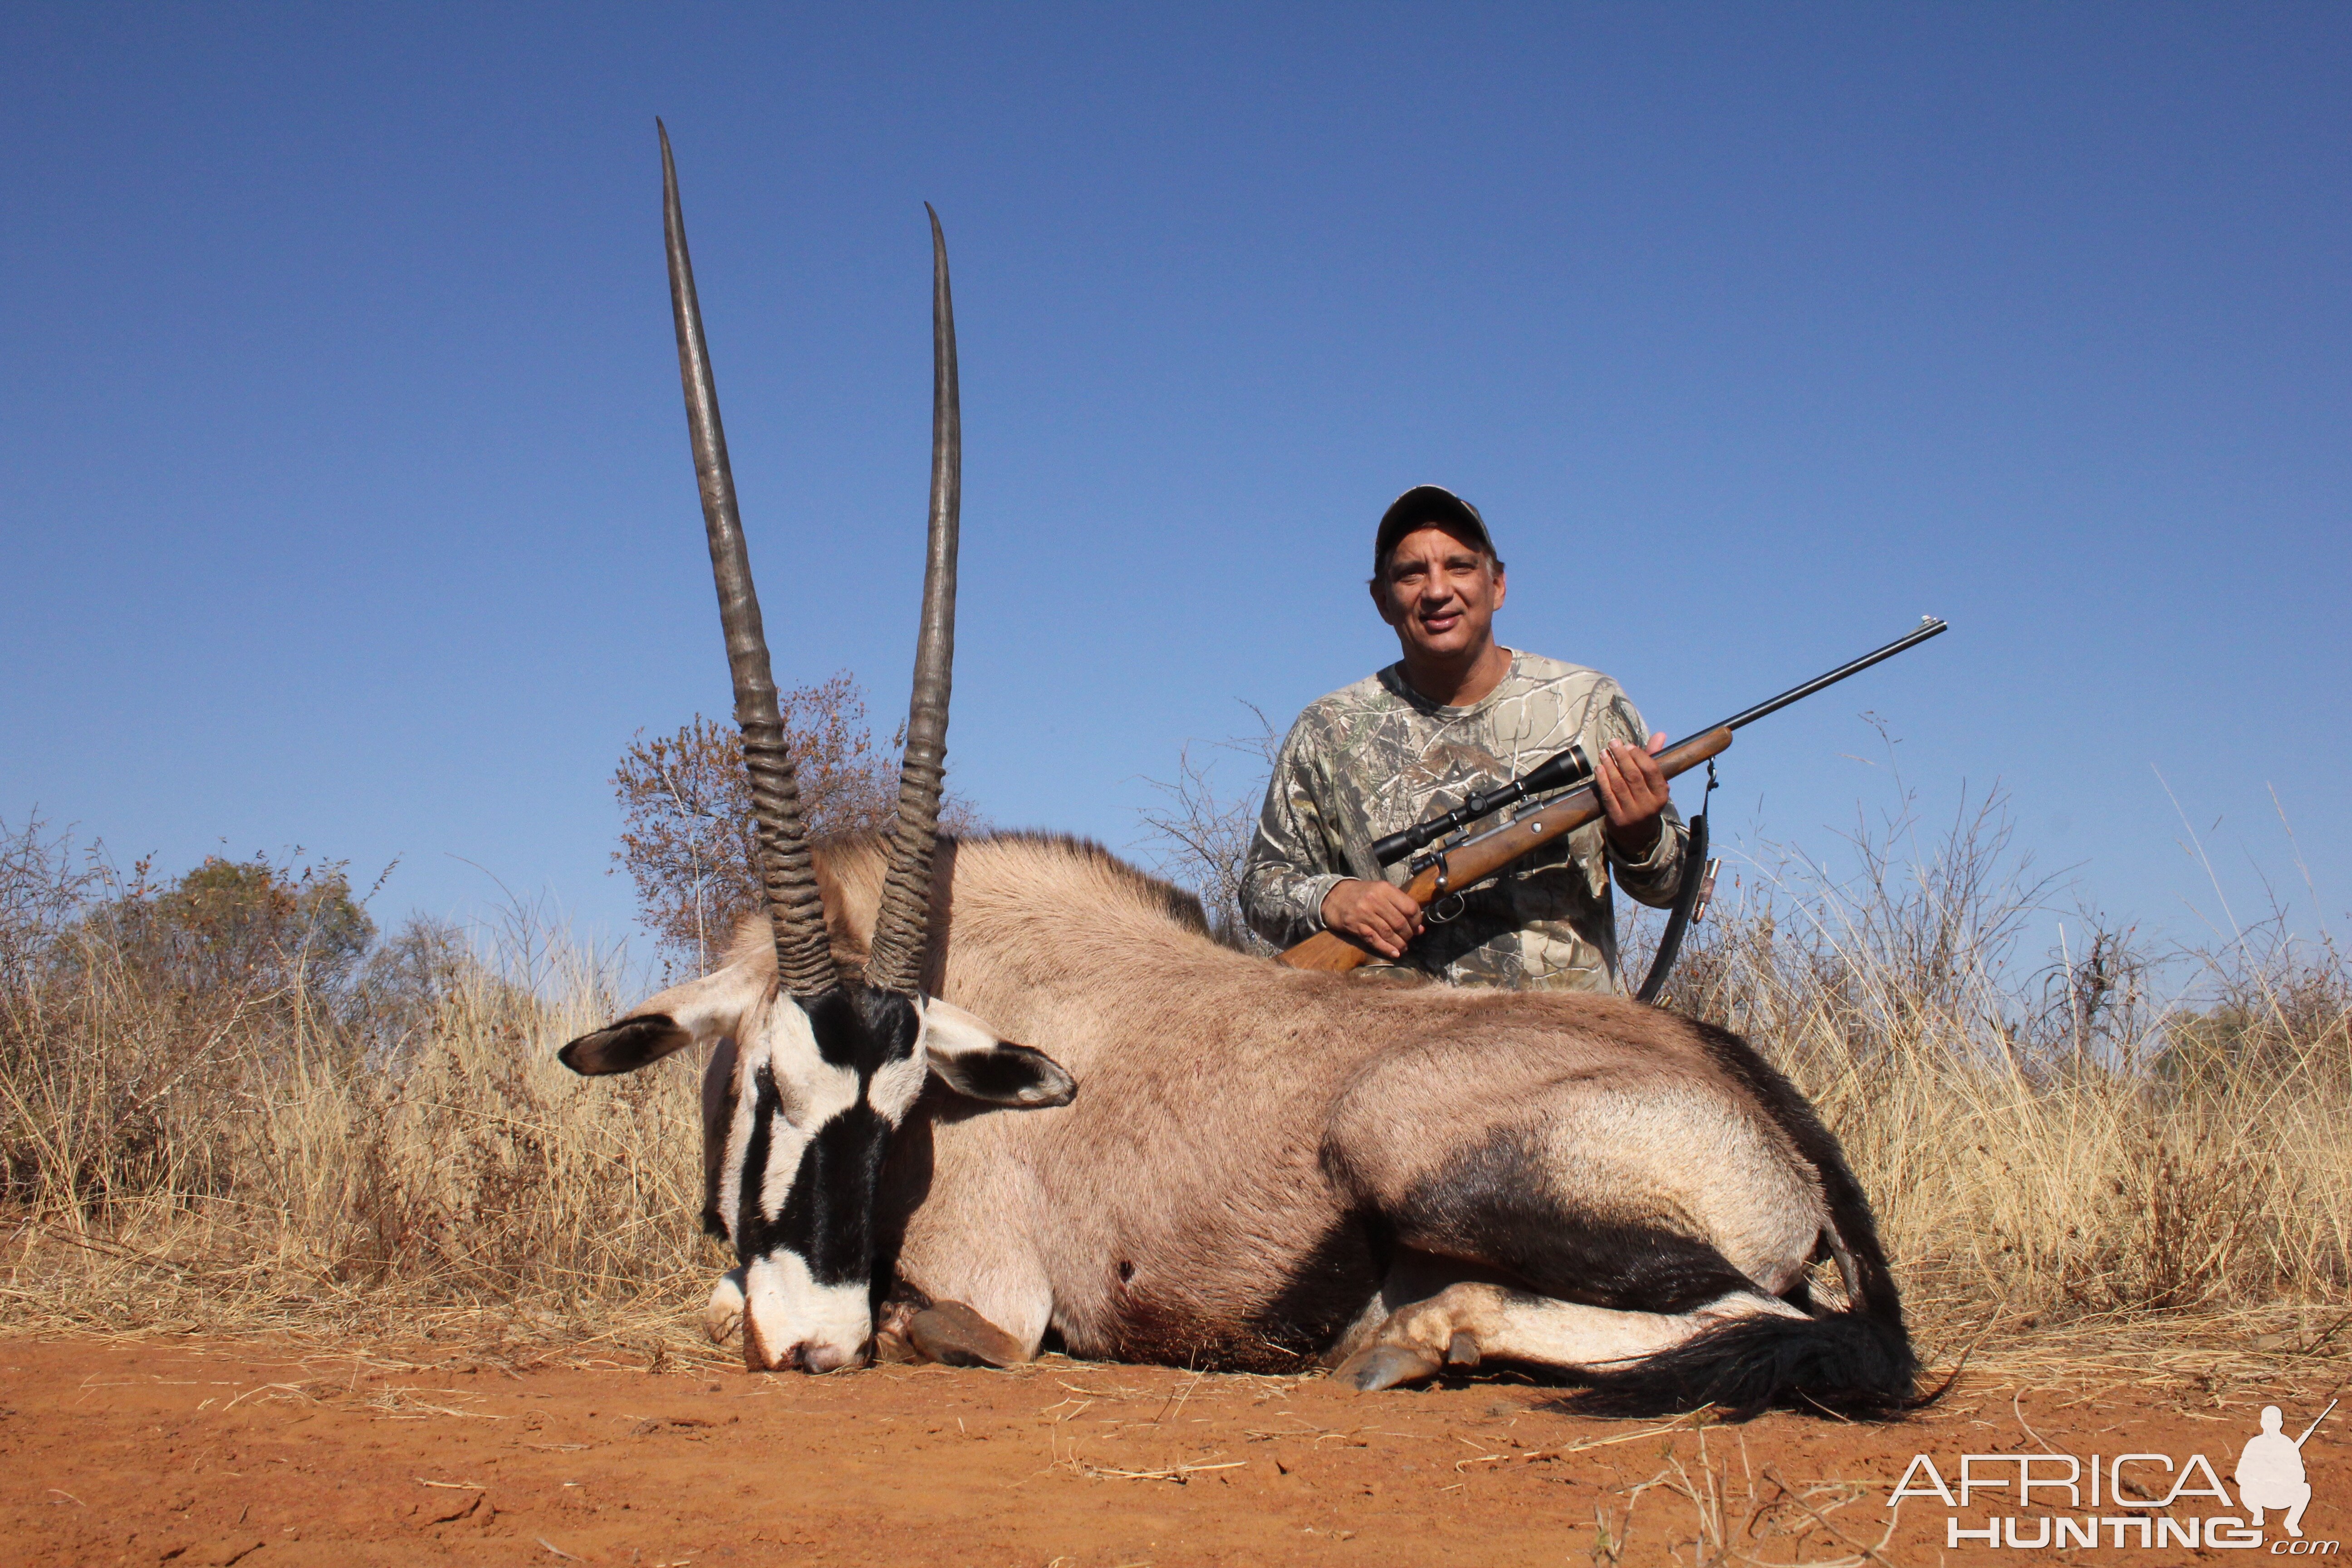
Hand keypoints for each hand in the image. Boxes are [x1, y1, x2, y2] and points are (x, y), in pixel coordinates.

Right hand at [1320, 878, 1424, 958]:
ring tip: (1403, 947)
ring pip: (1388, 933)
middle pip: (1400, 922)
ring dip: (1399, 944)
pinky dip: (1386, 948)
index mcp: (1384, 889)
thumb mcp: (1380, 891)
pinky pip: (1375, 940)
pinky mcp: (1355, 926)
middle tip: (1409, 938)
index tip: (1417, 927)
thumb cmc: (1361, 894)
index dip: (1417, 921)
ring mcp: (1364, 913)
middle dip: (1408, 934)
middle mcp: (1375, 900)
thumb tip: (1419, 926)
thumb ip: (1399, 905)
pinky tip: (1394, 953)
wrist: (1333, 895)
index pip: (1409, 907)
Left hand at [1595, 732, 1669, 854]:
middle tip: (1613, 743)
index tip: (1629, 745)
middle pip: (1634, 776)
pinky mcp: (1616, 819)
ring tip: (1604, 753)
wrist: (1638, 835)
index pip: (1651, 771)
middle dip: (1622, 757)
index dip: (1639, 756)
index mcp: (1661, 795)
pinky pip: (1608, 796)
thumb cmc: (1646, 801)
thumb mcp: (1654, 784)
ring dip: (1610, 766)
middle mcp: (1648, 805)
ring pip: (1619, 785)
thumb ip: (1654, 758)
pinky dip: (1602, 780)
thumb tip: (1660, 735)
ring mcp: (1632, 813)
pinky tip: (1599, 768)